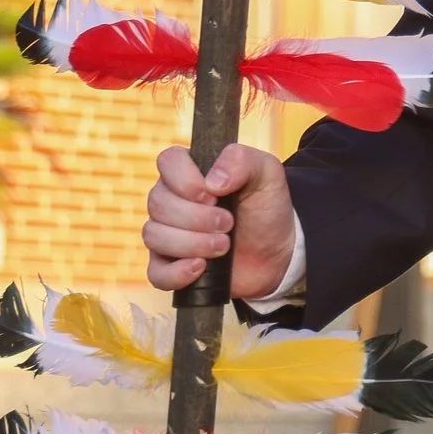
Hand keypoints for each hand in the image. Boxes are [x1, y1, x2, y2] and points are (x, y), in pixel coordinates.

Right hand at [143, 143, 297, 300]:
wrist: (278, 252)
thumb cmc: (266, 208)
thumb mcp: (267, 174)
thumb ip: (241, 160)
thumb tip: (212, 181)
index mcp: (189, 171)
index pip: (167, 161)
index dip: (186, 180)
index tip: (214, 195)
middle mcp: (171, 200)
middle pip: (158, 203)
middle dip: (198, 218)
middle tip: (229, 223)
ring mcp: (166, 234)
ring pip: (154, 235)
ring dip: (192, 243)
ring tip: (224, 246)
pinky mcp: (169, 266)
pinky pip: (155, 273)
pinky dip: (177, 272)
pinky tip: (201, 267)